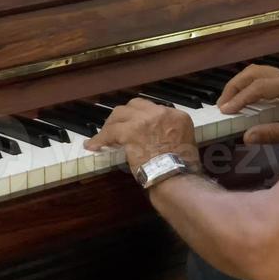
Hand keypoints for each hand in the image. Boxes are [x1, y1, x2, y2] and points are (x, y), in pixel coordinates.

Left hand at [84, 98, 199, 173]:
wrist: (175, 174)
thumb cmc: (183, 166)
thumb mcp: (185, 142)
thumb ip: (171, 133)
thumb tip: (158, 138)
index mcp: (176, 115)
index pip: (154, 109)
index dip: (142, 118)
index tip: (137, 126)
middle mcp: (160, 112)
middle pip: (136, 105)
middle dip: (126, 115)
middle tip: (119, 126)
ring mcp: (143, 120)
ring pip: (120, 113)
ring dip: (112, 123)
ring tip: (105, 134)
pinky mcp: (129, 131)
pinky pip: (109, 132)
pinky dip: (99, 139)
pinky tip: (92, 145)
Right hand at [218, 64, 278, 144]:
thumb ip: (272, 134)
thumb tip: (245, 137)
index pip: (259, 87)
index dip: (240, 98)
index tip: (225, 110)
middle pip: (254, 72)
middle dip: (235, 86)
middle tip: (222, 105)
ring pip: (258, 72)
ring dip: (240, 84)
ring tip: (229, 102)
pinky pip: (264, 77)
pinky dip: (249, 85)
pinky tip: (244, 99)